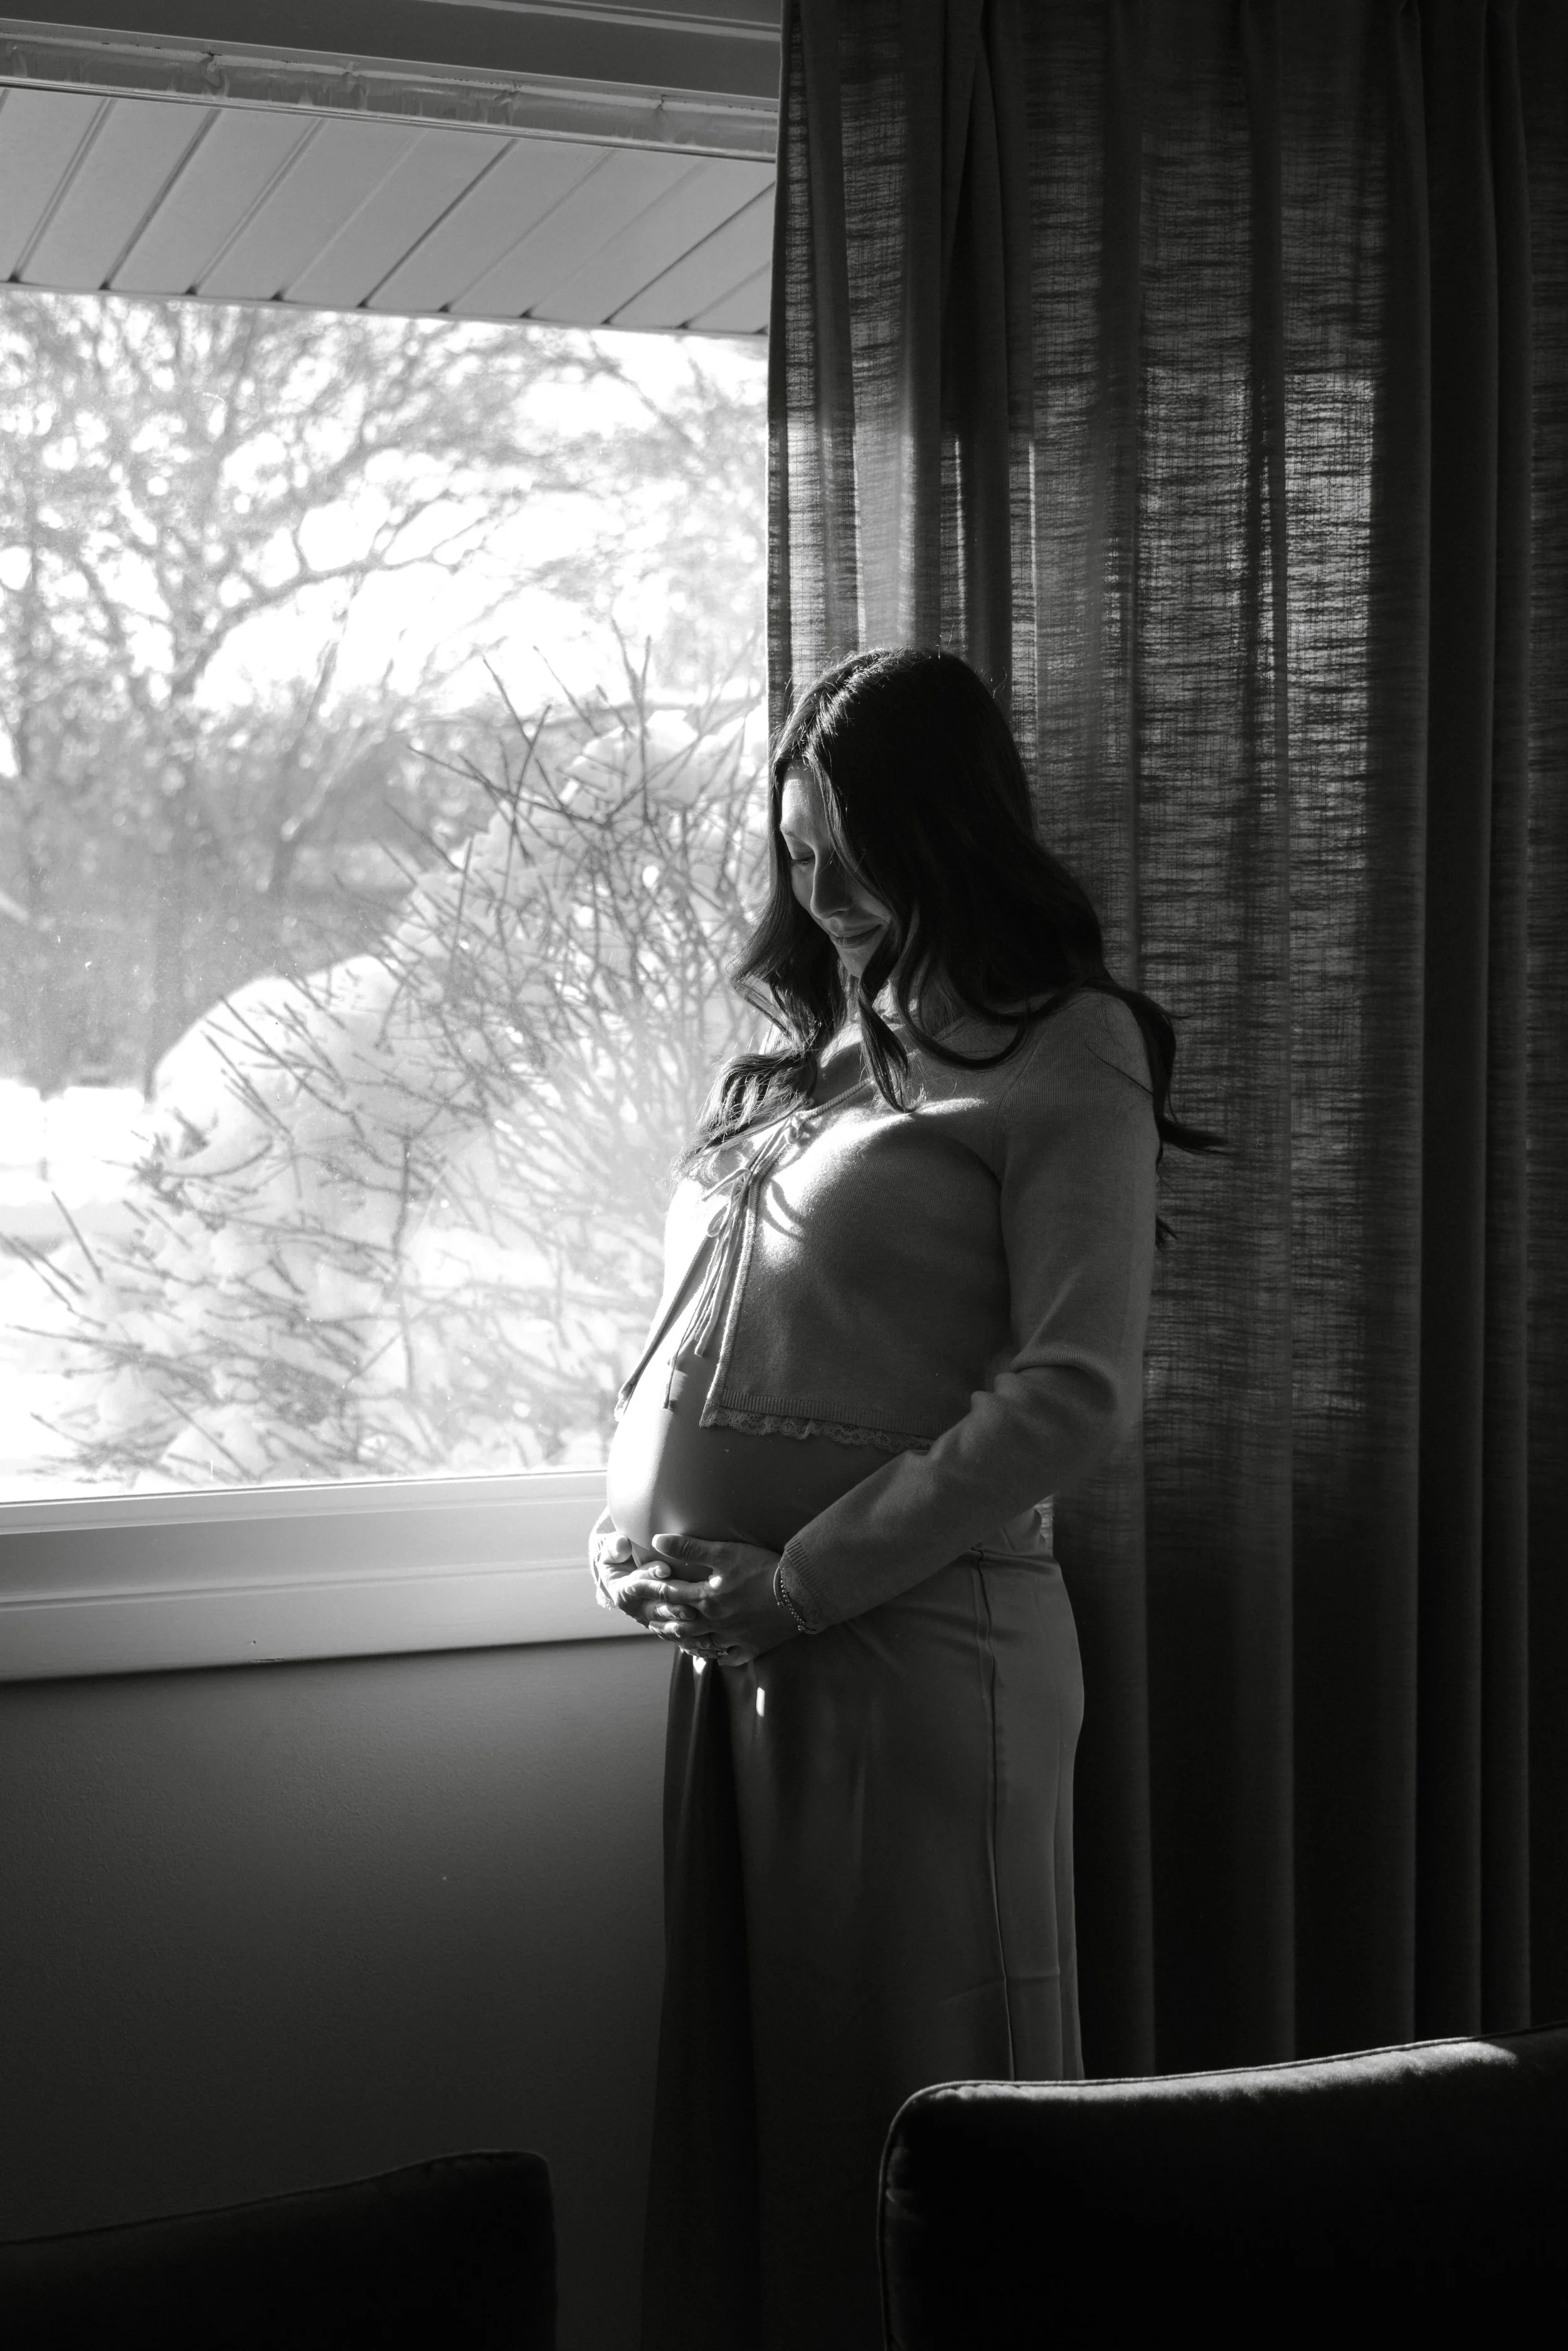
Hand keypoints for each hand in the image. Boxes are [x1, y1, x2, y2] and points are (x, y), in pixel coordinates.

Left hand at [643, 1533, 797, 1667]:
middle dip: (662, 1621)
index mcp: (706, 1599)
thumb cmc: (763, 1568)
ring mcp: (733, 1638)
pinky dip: (717, 1657)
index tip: (633, 1588)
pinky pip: (729, 1658)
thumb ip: (690, 1548)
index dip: (650, 1590)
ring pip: (700, 1645)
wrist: (800, 1593)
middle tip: (649, 1620)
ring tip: (674, 1638)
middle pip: (680, 1626)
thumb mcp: (725, 1552)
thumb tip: (658, 1541)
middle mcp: (714, 1622)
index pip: (669, 1596)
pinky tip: (714, 1655)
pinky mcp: (752, 1647)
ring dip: (683, 1641)